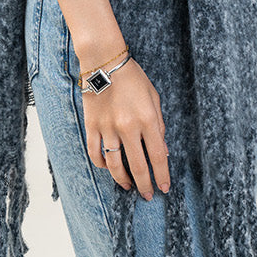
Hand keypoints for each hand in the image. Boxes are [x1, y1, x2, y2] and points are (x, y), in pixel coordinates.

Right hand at [82, 59, 169, 199]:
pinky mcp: (92, 126)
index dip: (162, 175)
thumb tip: (163, 151)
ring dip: (123, 180)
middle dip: (145, 184)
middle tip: (148, 195)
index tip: (164, 187)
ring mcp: (108, 128)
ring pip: (114, 165)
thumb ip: (159, 125)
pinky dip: (102, 165)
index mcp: (147, 119)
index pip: (158, 156)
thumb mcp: (153, 98)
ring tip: (129, 186)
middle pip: (138, 166)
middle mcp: (128, 127)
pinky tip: (109, 168)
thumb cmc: (132, 78)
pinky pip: (95, 153)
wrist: (104, 61)